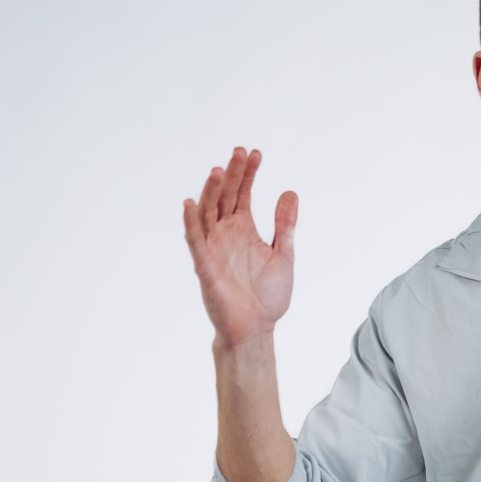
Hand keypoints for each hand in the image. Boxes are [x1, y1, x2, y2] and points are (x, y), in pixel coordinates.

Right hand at [182, 146, 295, 348]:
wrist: (256, 329)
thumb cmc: (267, 297)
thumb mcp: (283, 255)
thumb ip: (285, 225)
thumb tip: (290, 192)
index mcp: (243, 229)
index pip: (243, 193)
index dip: (248, 173)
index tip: (256, 153)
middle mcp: (225, 234)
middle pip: (225, 196)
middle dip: (232, 174)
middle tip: (240, 151)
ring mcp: (213, 248)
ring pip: (208, 212)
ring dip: (212, 191)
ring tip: (219, 170)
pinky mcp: (205, 265)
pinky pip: (195, 241)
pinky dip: (191, 222)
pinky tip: (190, 203)